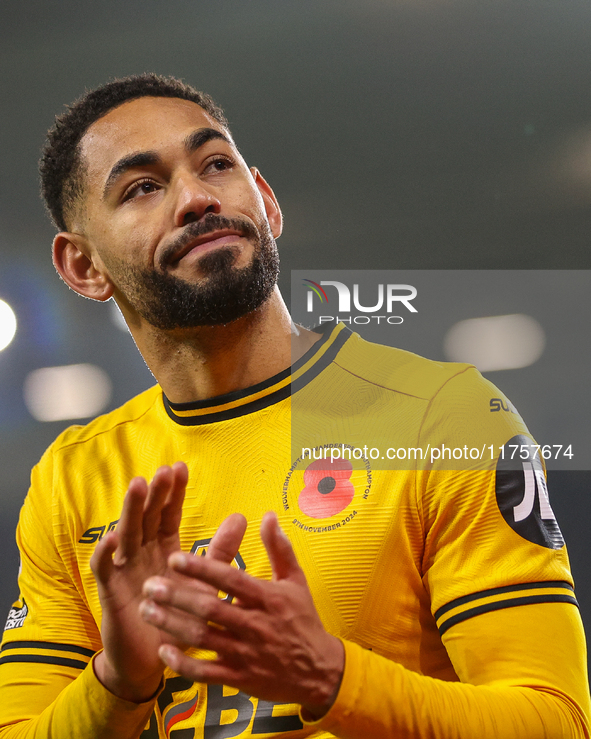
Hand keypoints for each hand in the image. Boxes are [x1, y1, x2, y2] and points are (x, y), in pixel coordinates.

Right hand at [91, 462, 246, 702]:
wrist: (154, 660)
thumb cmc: (179, 618)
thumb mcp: (205, 583)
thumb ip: (220, 551)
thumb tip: (241, 516)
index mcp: (165, 548)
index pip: (169, 514)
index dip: (173, 492)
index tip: (180, 467)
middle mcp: (143, 553)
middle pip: (147, 517)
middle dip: (154, 494)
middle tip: (162, 471)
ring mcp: (124, 570)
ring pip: (127, 534)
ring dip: (131, 510)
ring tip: (138, 486)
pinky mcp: (110, 592)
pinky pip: (104, 569)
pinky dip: (106, 553)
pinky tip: (112, 538)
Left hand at [140, 512, 343, 717]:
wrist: (319, 671)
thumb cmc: (303, 619)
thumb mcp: (296, 580)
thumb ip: (279, 548)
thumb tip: (268, 516)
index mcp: (267, 598)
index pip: (230, 579)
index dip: (202, 569)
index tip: (175, 558)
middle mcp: (255, 625)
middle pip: (210, 608)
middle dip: (177, 596)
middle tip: (150, 584)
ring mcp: (246, 654)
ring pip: (203, 638)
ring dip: (172, 625)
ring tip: (147, 611)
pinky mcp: (239, 678)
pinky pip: (206, 672)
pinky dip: (184, 663)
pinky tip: (164, 651)